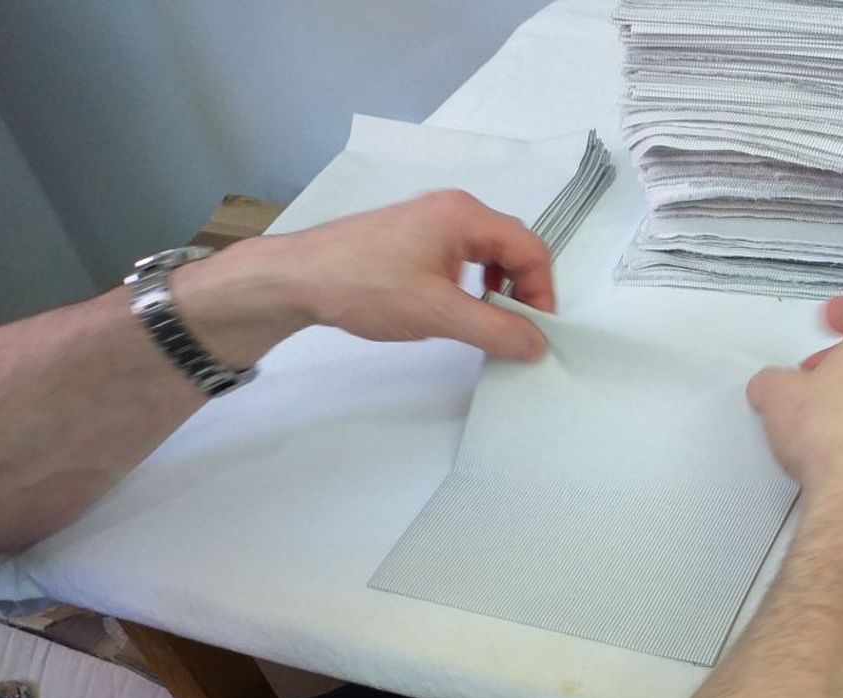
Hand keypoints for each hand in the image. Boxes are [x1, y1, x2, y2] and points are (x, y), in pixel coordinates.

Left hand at [175, 191, 554, 365]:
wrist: (299, 279)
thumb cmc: (367, 287)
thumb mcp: (440, 314)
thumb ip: (496, 329)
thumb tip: (537, 344)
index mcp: (465, 215)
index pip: (531, 248)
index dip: (543, 292)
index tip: (537, 331)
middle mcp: (453, 208)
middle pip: (513, 247)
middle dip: (523, 290)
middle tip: (518, 330)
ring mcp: (430, 220)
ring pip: (488, 252)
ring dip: (499, 288)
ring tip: (489, 322)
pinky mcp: (412, 236)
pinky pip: (463, 256)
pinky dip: (474, 283)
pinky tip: (457, 308)